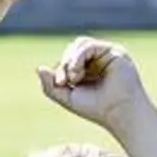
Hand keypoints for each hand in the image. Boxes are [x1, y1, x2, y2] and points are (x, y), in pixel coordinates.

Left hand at [36, 37, 150, 130]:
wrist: (118, 112)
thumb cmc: (96, 108)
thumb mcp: (67, 98)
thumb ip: (50, 86)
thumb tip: (38, 68)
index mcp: (87, 69)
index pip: (67, 58)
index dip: (59, 68)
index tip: (60, 84)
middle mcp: (97, 59)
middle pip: (71, 48)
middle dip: (64, 64)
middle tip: (65, 82)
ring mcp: (106, 54)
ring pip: (79, 44)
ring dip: (70, 60)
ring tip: (74, 78)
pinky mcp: (114, 51)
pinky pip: (89, 45)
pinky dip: (78, 57)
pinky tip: (78, 72)